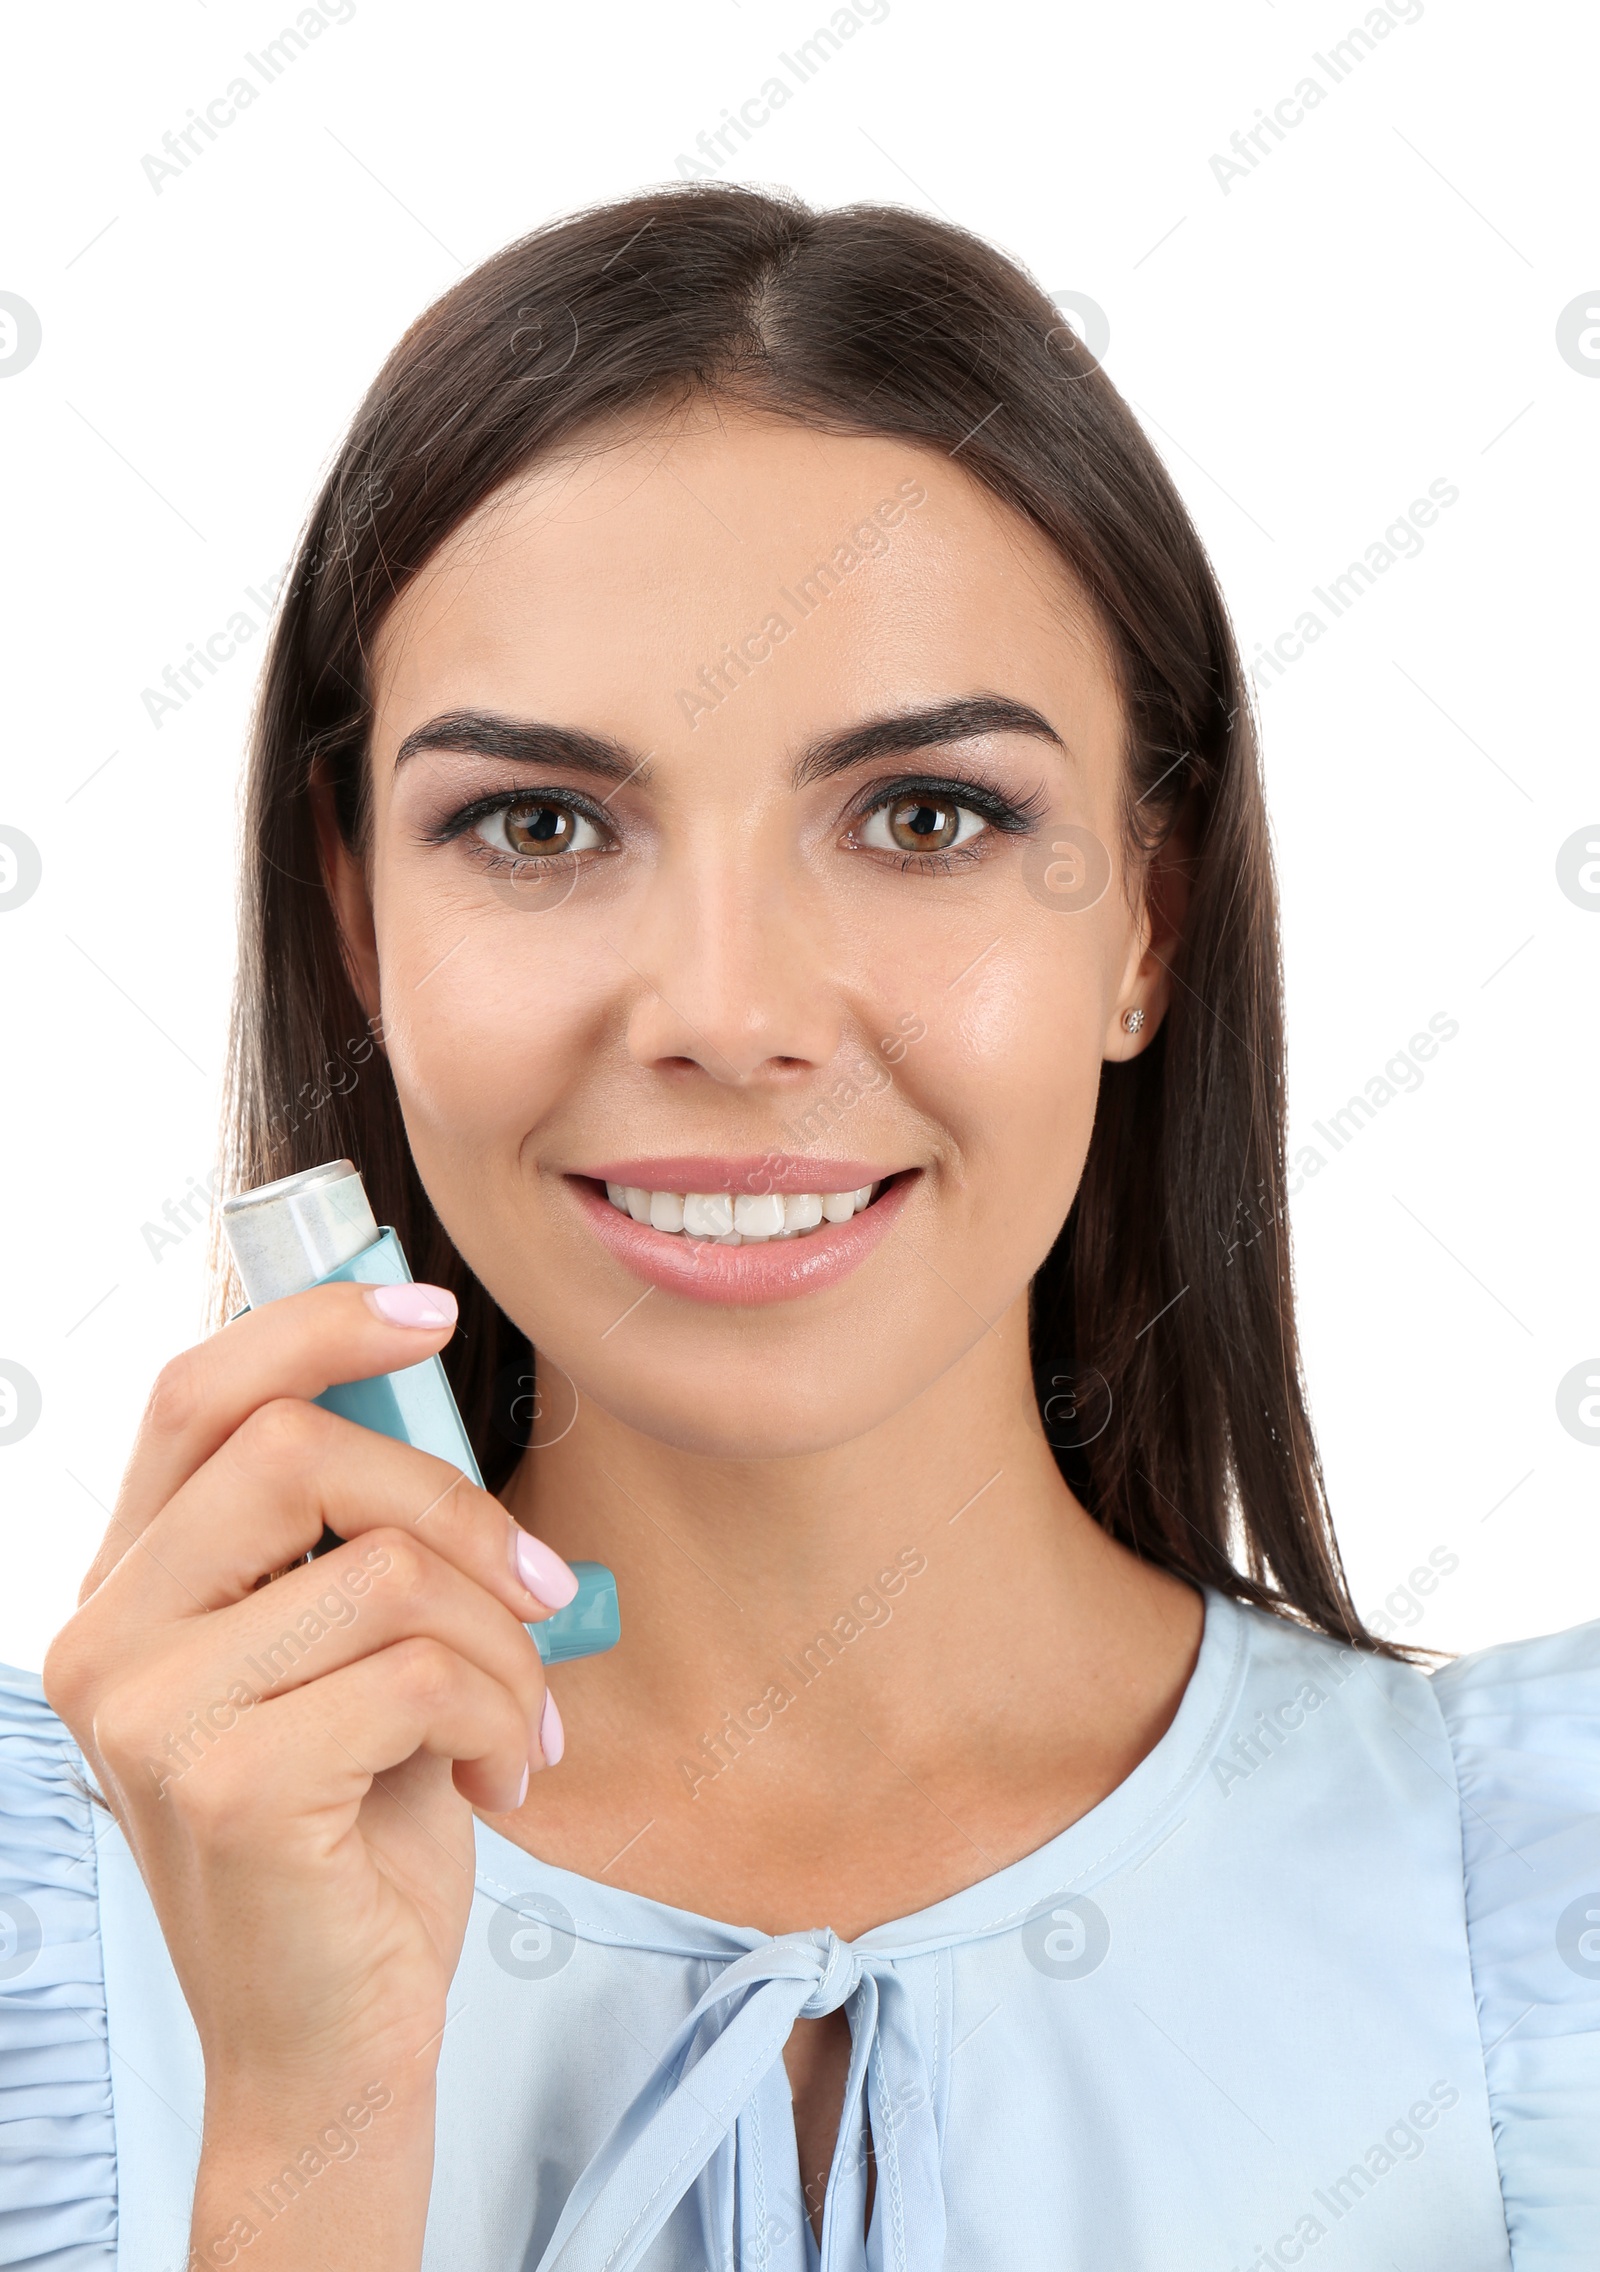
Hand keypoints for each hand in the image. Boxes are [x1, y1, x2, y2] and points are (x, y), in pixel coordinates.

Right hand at [43, 1282, 569, 2266]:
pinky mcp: (223, 1785)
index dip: (314, 1326)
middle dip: (455, 1504)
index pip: (195, 1391)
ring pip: (381, 1566)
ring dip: (500, 1639)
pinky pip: (418, 1669)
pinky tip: (505, 1776)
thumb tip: (425, 1388)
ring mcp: (148, 1712)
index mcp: (134, 1583)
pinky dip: (503, 1712)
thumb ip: (353, 1534)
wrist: (333, 2039)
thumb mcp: (350, 1651)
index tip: (431, 1313)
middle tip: (537, 1582)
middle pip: (295, 1449)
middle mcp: (107, 1634)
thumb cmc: (356, 1830)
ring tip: (521, 1718)